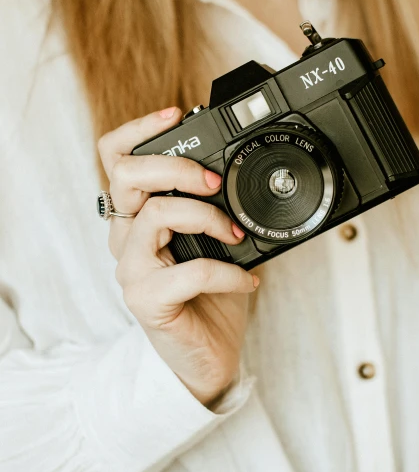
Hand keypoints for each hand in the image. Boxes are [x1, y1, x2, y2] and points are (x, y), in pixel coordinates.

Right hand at [98, 107, 258, 405]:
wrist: (207, 357)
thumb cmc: (210, 296)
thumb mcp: (214, 242)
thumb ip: (215, 208)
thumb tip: (244, 175)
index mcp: (137, 216)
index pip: (116, 158)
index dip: (138, 129)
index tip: (175, 114)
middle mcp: (125, 238)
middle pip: (126, 175)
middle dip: (176, 167)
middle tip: (214, 182)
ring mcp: (131, 270)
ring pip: (156, 215)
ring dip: (207, 217)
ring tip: (236, 235)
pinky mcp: (146, 300)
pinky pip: (190, 271)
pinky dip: (229, 271)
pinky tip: (248, 279)